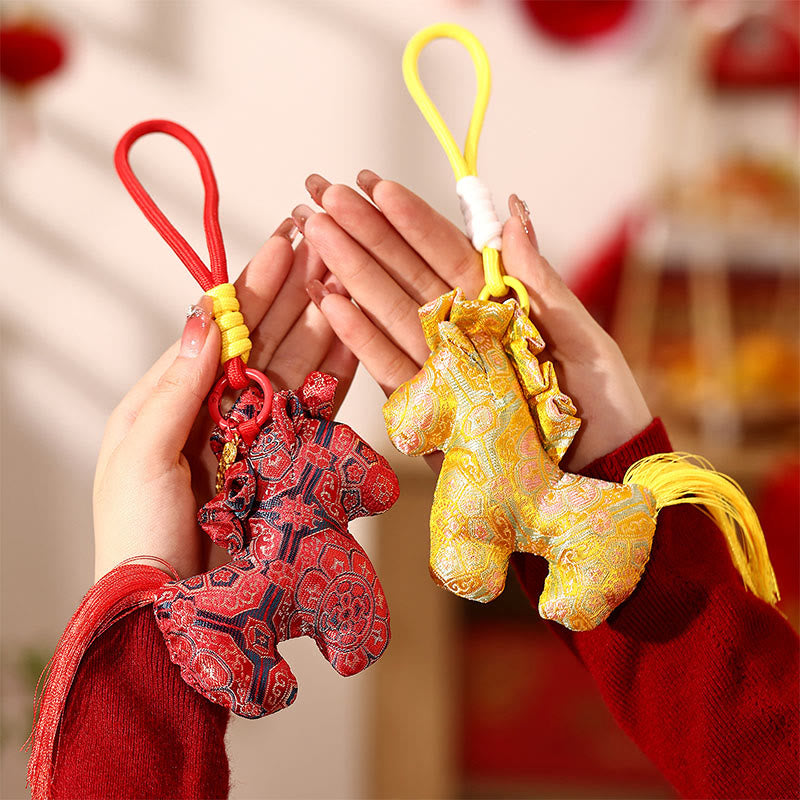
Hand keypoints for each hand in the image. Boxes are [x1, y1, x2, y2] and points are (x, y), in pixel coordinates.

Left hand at [92, 222, 355, 580]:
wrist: (171, 609)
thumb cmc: (137, 534)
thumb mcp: (141, 453)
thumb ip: (176, 386)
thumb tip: (202, 319)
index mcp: (173, 399)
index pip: (217, 331)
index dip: (250, 289)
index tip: (281, 246)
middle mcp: (219, 411)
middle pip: (261, 341)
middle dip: (291, 295)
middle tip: (323, 249)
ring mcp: (258, 436)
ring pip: (293, 370)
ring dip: (318, 326)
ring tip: (342, 282)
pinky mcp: (290, 463)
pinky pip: (314, 412)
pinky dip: (333, 377)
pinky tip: (349, 340)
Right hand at [294, 173, 651, 472]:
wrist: (599, 473)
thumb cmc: (601, 401)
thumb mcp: (580, 335)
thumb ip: (539, 279)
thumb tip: (512, 208)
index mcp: (501, 304)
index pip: (447, 253)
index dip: (410, 219)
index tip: (373, 184)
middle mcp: (465, 331)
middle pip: (407, 276)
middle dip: (365, 234)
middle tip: (323, 194)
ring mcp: (443, 368)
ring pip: (390, 314)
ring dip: (350, 274)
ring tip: (315, 234)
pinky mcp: (429, 410)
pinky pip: (391, 368)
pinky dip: (359, 337)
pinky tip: (329, 301)